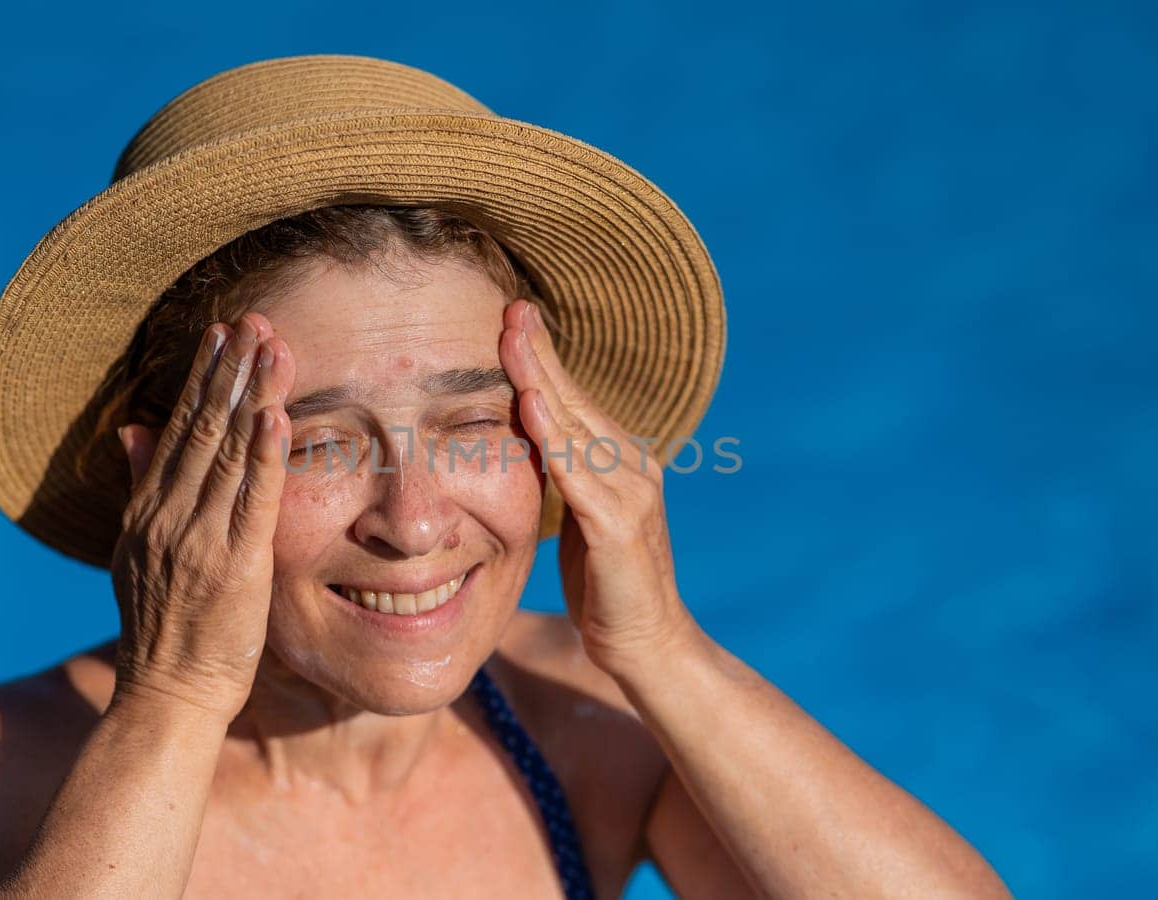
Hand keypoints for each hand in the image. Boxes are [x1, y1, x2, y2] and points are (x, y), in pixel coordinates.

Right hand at [111, 312, 295, 719]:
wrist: (165, 697)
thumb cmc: (165, 632)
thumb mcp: (136, 554)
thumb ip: (140, 488)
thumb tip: (130, 430)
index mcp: (147, 511)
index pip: (176, 430)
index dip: (200, 379)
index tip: (220, 333)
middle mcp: (167, 517)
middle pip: (201, 428)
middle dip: (228, 370)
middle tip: (252, 318)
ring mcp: (196, 540)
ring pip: (226, 453)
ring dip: (251, 395)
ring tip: (271, 346)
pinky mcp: (232, 566)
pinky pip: (250, 501)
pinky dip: (263, 456)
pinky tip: (275, 416)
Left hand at [498, 299, 697, 676]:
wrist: (646, 644)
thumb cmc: (606, 585)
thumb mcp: (578, 518)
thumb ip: (563, 476)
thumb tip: (529, 439)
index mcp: (619, 462)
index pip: (573, 400)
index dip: (543, 358)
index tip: (514, 317)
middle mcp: (631, 466)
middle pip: (574, 399)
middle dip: (540, 351)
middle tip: (512, 306)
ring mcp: (630, 493)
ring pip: (576, 425)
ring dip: (542, 378)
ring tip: (513, 338)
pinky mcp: (618, 526)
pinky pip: (579, 472)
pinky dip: (553, 435)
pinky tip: (531, 404)